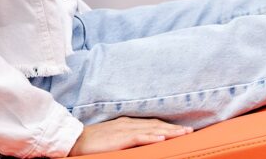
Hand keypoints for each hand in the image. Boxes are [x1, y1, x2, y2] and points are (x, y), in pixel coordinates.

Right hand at [68, 117, 192, 155]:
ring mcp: (125, 129)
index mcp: (127, 123)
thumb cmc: (93, 141)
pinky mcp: (120, 138)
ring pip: (152, 130)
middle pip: (156, 125)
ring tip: (183, 134)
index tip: (182, 129)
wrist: (75, 140)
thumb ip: (127, 138)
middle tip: (190, 131)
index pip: (153, 124)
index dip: (168, 126)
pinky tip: (163, 139)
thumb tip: (142, 142)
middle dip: (174, 128)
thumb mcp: (114, 137)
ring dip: (169, 132)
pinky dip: (152, 138)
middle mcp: (129, 123)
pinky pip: (139, 137)